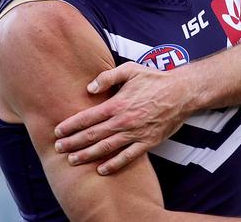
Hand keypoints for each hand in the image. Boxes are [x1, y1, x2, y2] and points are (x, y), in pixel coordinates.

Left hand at [54, 61, 190, 174]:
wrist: (182, 93)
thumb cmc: (155, 79)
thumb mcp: (130, 70)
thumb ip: (107, 77)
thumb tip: (88, 88)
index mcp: (117, 103)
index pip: (88, 117)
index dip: (71, 125)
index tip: (57, 131)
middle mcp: (124, 121)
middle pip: (93, 135)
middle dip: (73, 143)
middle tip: (58, 148)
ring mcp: (135, 133)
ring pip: (106, 148)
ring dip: (87, 155)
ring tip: (72, 160)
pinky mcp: (147, 142)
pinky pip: (127, 157)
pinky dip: (113, 165)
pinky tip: (101, 170)